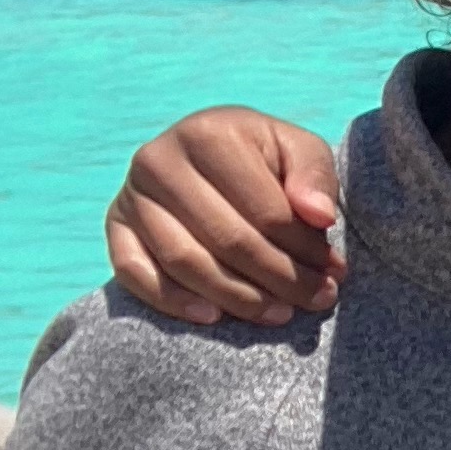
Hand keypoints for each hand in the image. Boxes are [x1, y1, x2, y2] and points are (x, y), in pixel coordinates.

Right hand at [106, 109, 343, 324]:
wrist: (211, 158)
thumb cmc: (262, 158)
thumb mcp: (299, 151)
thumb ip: (316, 176)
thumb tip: (320, 216)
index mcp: (207, 134)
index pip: (265, 211)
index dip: (304, 249)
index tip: (335, 272)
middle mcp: (159, 160)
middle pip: (228, 240)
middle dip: (281, 278)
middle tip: (317, 300)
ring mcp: (131, 195)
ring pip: (186, 262)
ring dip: (238, 297)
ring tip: (281, 313)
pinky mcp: (115, 227)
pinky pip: (134, 273)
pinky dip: (172, 300)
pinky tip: (213, 316)